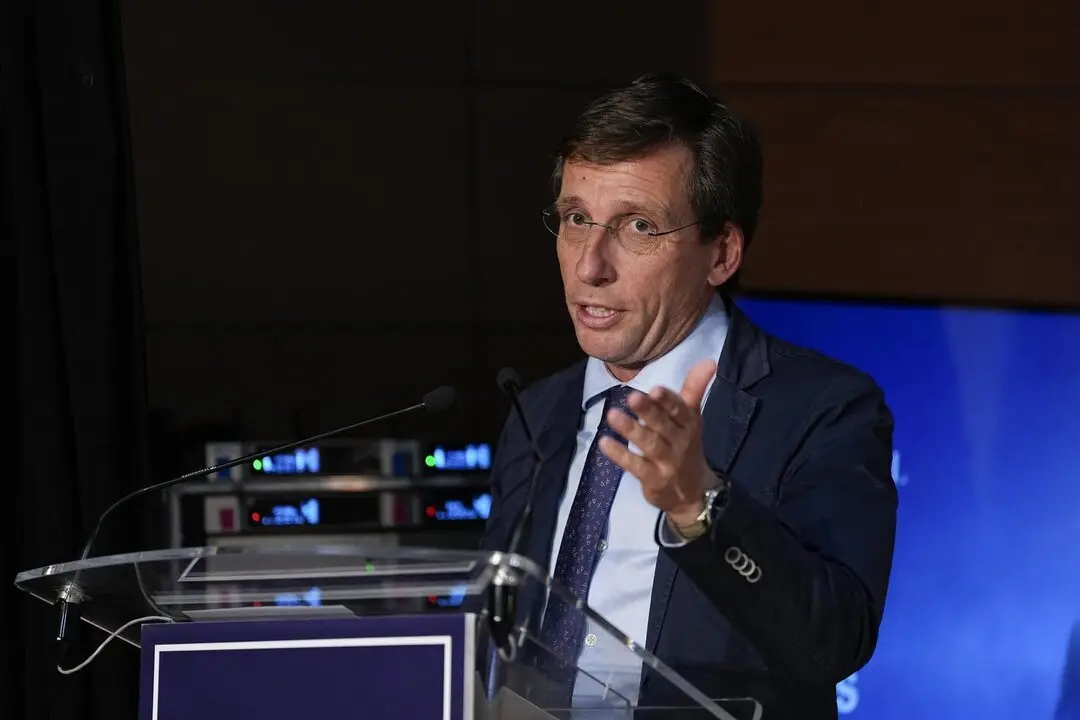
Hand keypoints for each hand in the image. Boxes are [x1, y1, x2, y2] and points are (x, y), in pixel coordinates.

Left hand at [598, 358, 716, 522]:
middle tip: (632, 397)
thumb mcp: (692, 418)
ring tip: (612, 415)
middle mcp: (680, 442)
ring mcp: (666, 462)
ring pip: (648, 444)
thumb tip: (710, 360)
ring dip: (630, 430)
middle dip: (648, 412)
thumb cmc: (685, 445)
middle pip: (663, 425)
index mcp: (689, 424)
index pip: (680, 410)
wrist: (692, 492)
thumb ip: (694, 389)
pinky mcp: (652, 479)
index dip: (668, 401)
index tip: (655, 389)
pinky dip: (620, 454)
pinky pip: (634, 466)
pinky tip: (604, 442)